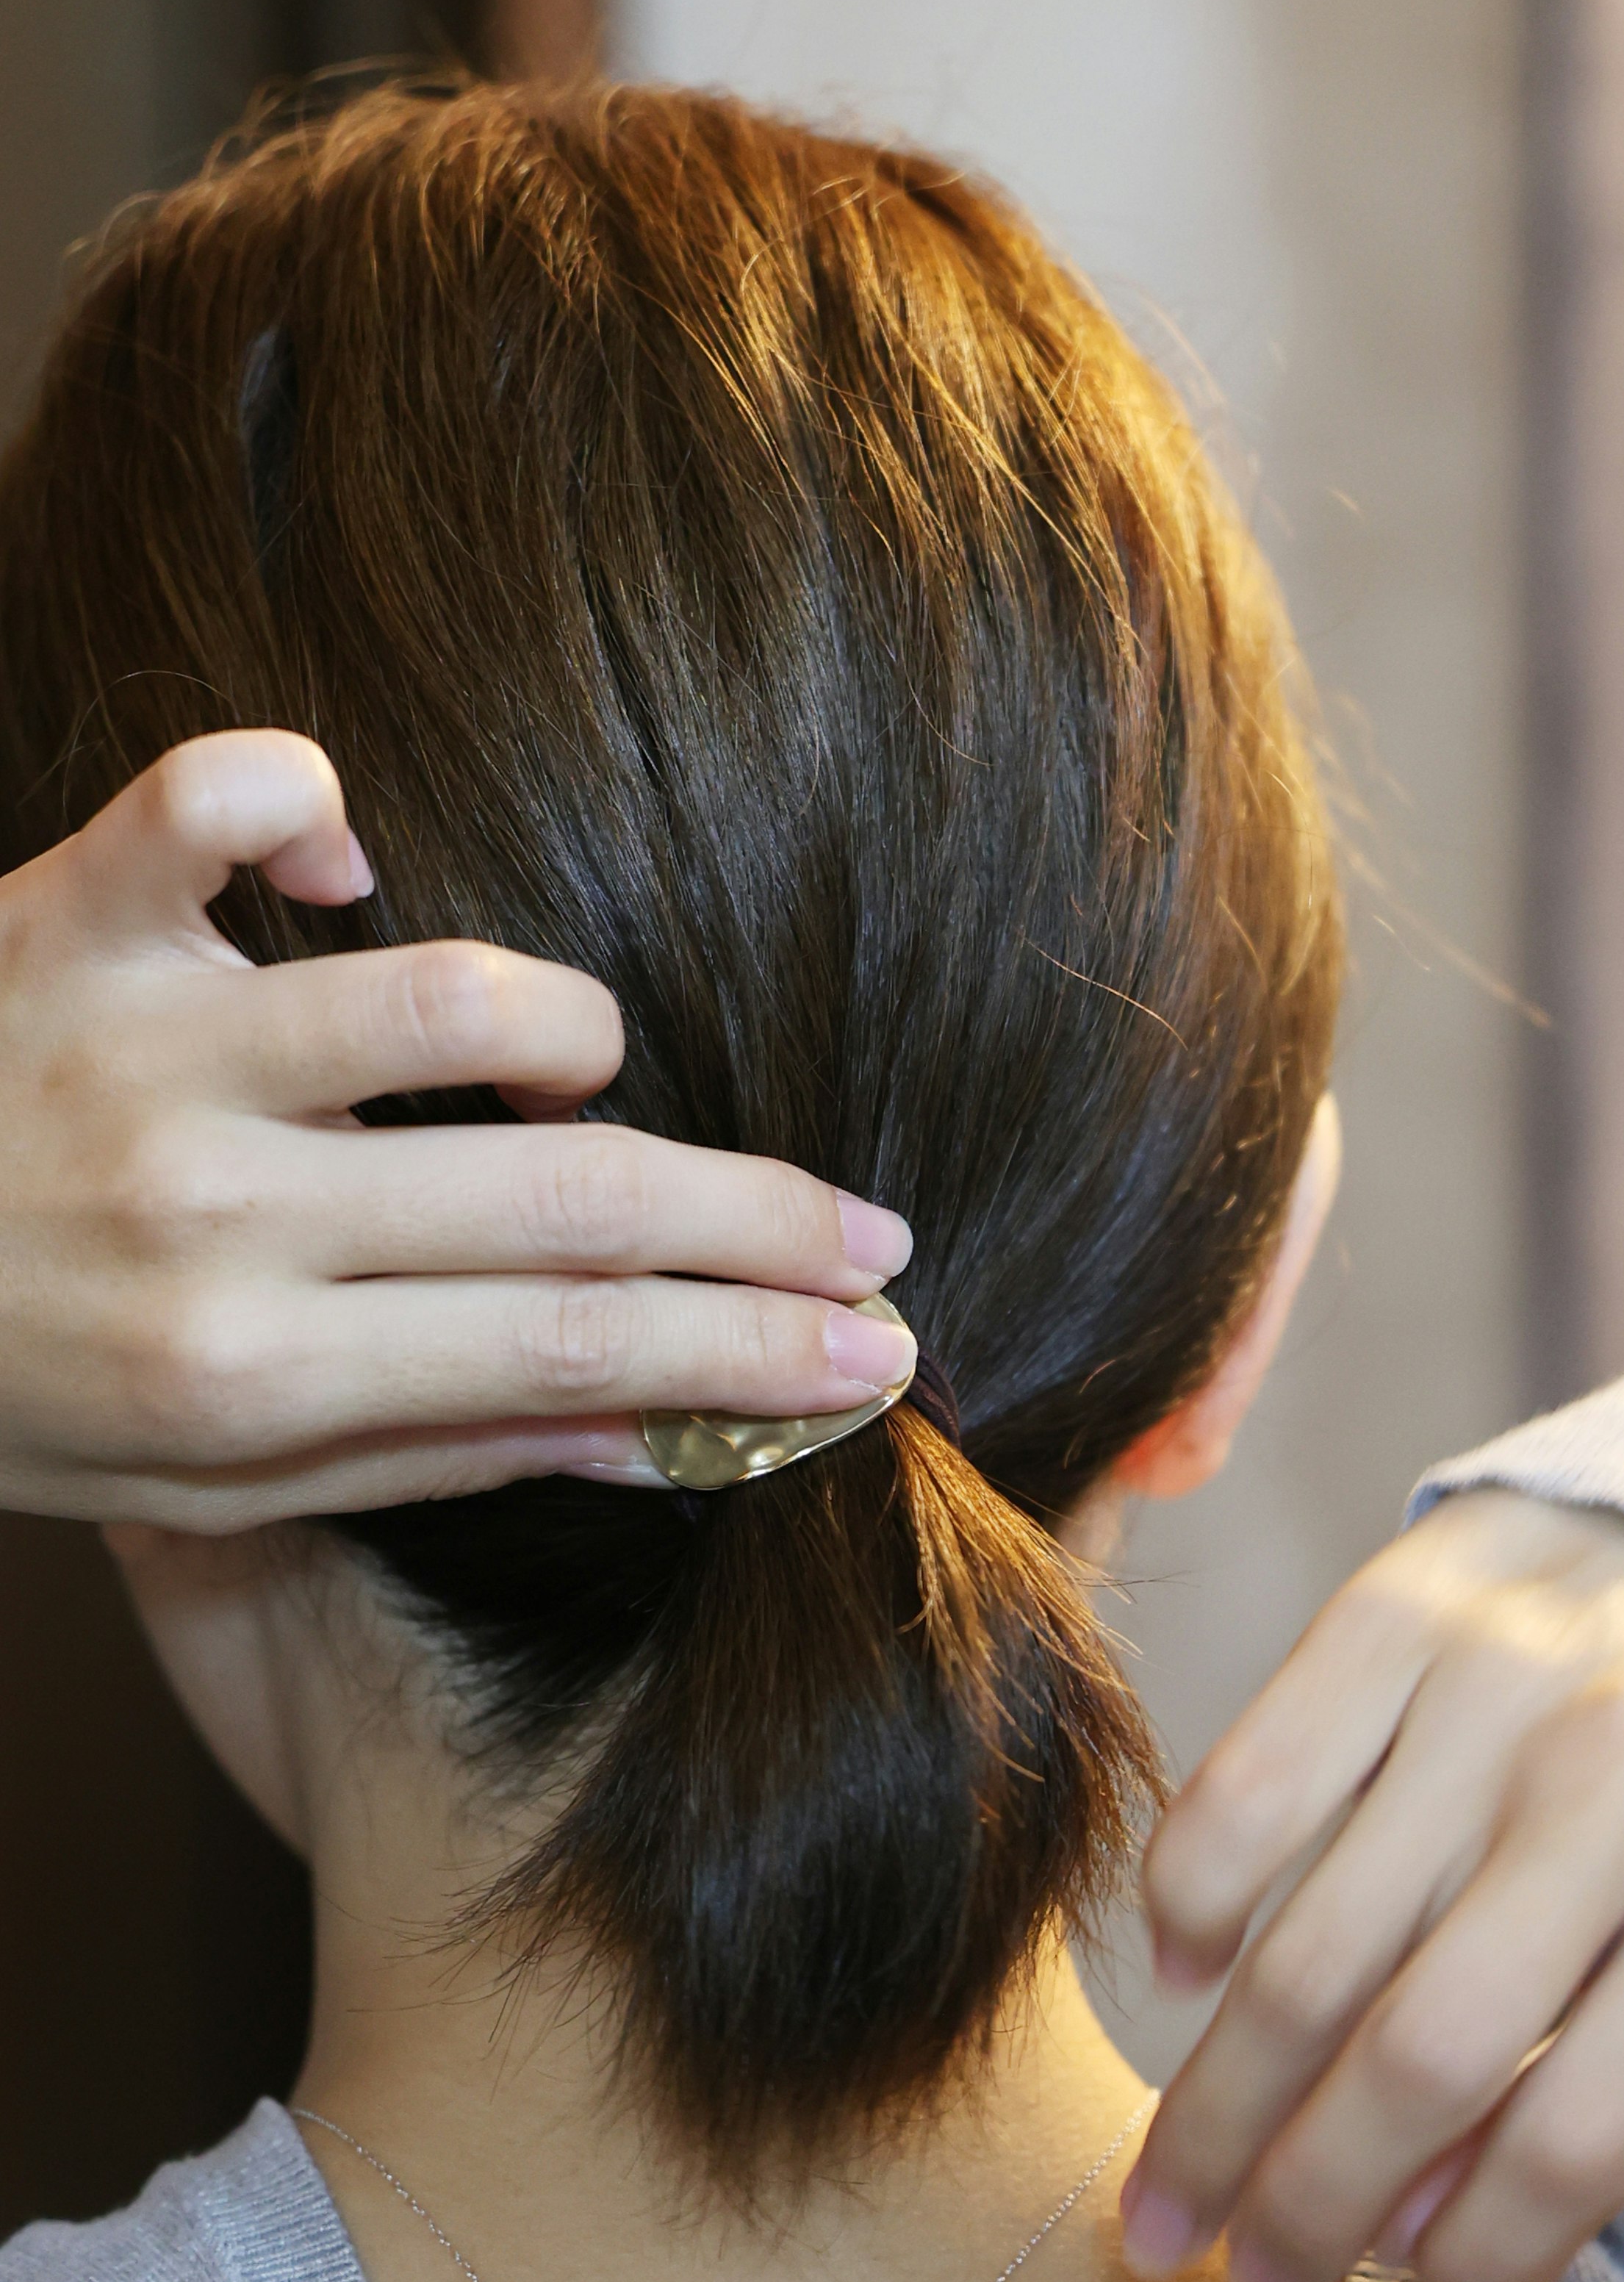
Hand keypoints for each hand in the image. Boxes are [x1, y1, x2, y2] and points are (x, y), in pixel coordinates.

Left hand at [0, 730, 915, 1527]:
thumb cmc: (2, 1388)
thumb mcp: (200, 1481)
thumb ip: (427, 1450)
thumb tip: (657, 1433)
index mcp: (249, 1374)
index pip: (574, 1350)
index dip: (751, 1346)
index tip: (878, 1348)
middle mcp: (213, 1213)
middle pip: (565, 1192)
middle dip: (758, 1220)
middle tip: (876, 1236)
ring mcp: (145, 1049)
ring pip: (446, 992)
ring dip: (563, 1024)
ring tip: (590, 1067)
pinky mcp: (70, 912)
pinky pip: (224, 799)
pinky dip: (304, 804)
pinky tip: (339, 864)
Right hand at [1122, 1488, 1623, 2281]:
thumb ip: (1611, 2105)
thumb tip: (1408, 2232)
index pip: (1583, 2138)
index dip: (1481, 2261)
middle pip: (1423, 2057)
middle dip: (1304, 2204)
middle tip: (1232, 2279)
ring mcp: (1502, 1692)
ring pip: (1311, 1949)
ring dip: (1215, 2105)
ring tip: (1167, 2197)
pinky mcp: (1396, 1611)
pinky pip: (1245, 1789)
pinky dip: (1192, 1904)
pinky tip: (1188, 1975)